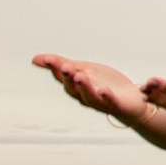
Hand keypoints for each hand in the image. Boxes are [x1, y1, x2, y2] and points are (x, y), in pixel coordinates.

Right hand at [33, 53, 150, 125]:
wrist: (130, 101)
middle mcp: (85, 96)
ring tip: (81, 76)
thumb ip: (62, 65)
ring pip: (90, 96)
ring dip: (84, 87)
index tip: (49, 59)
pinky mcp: (117, 105)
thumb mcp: (83, 70)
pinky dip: (107, 96)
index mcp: (76, 86)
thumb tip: (34, 59)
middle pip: (74, 88)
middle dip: (68, 77)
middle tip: (65, 66)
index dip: (56, 68)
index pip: (63, 77)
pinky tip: (105, 90)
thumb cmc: (103, 84)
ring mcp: (101, 102)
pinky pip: (111, 102)